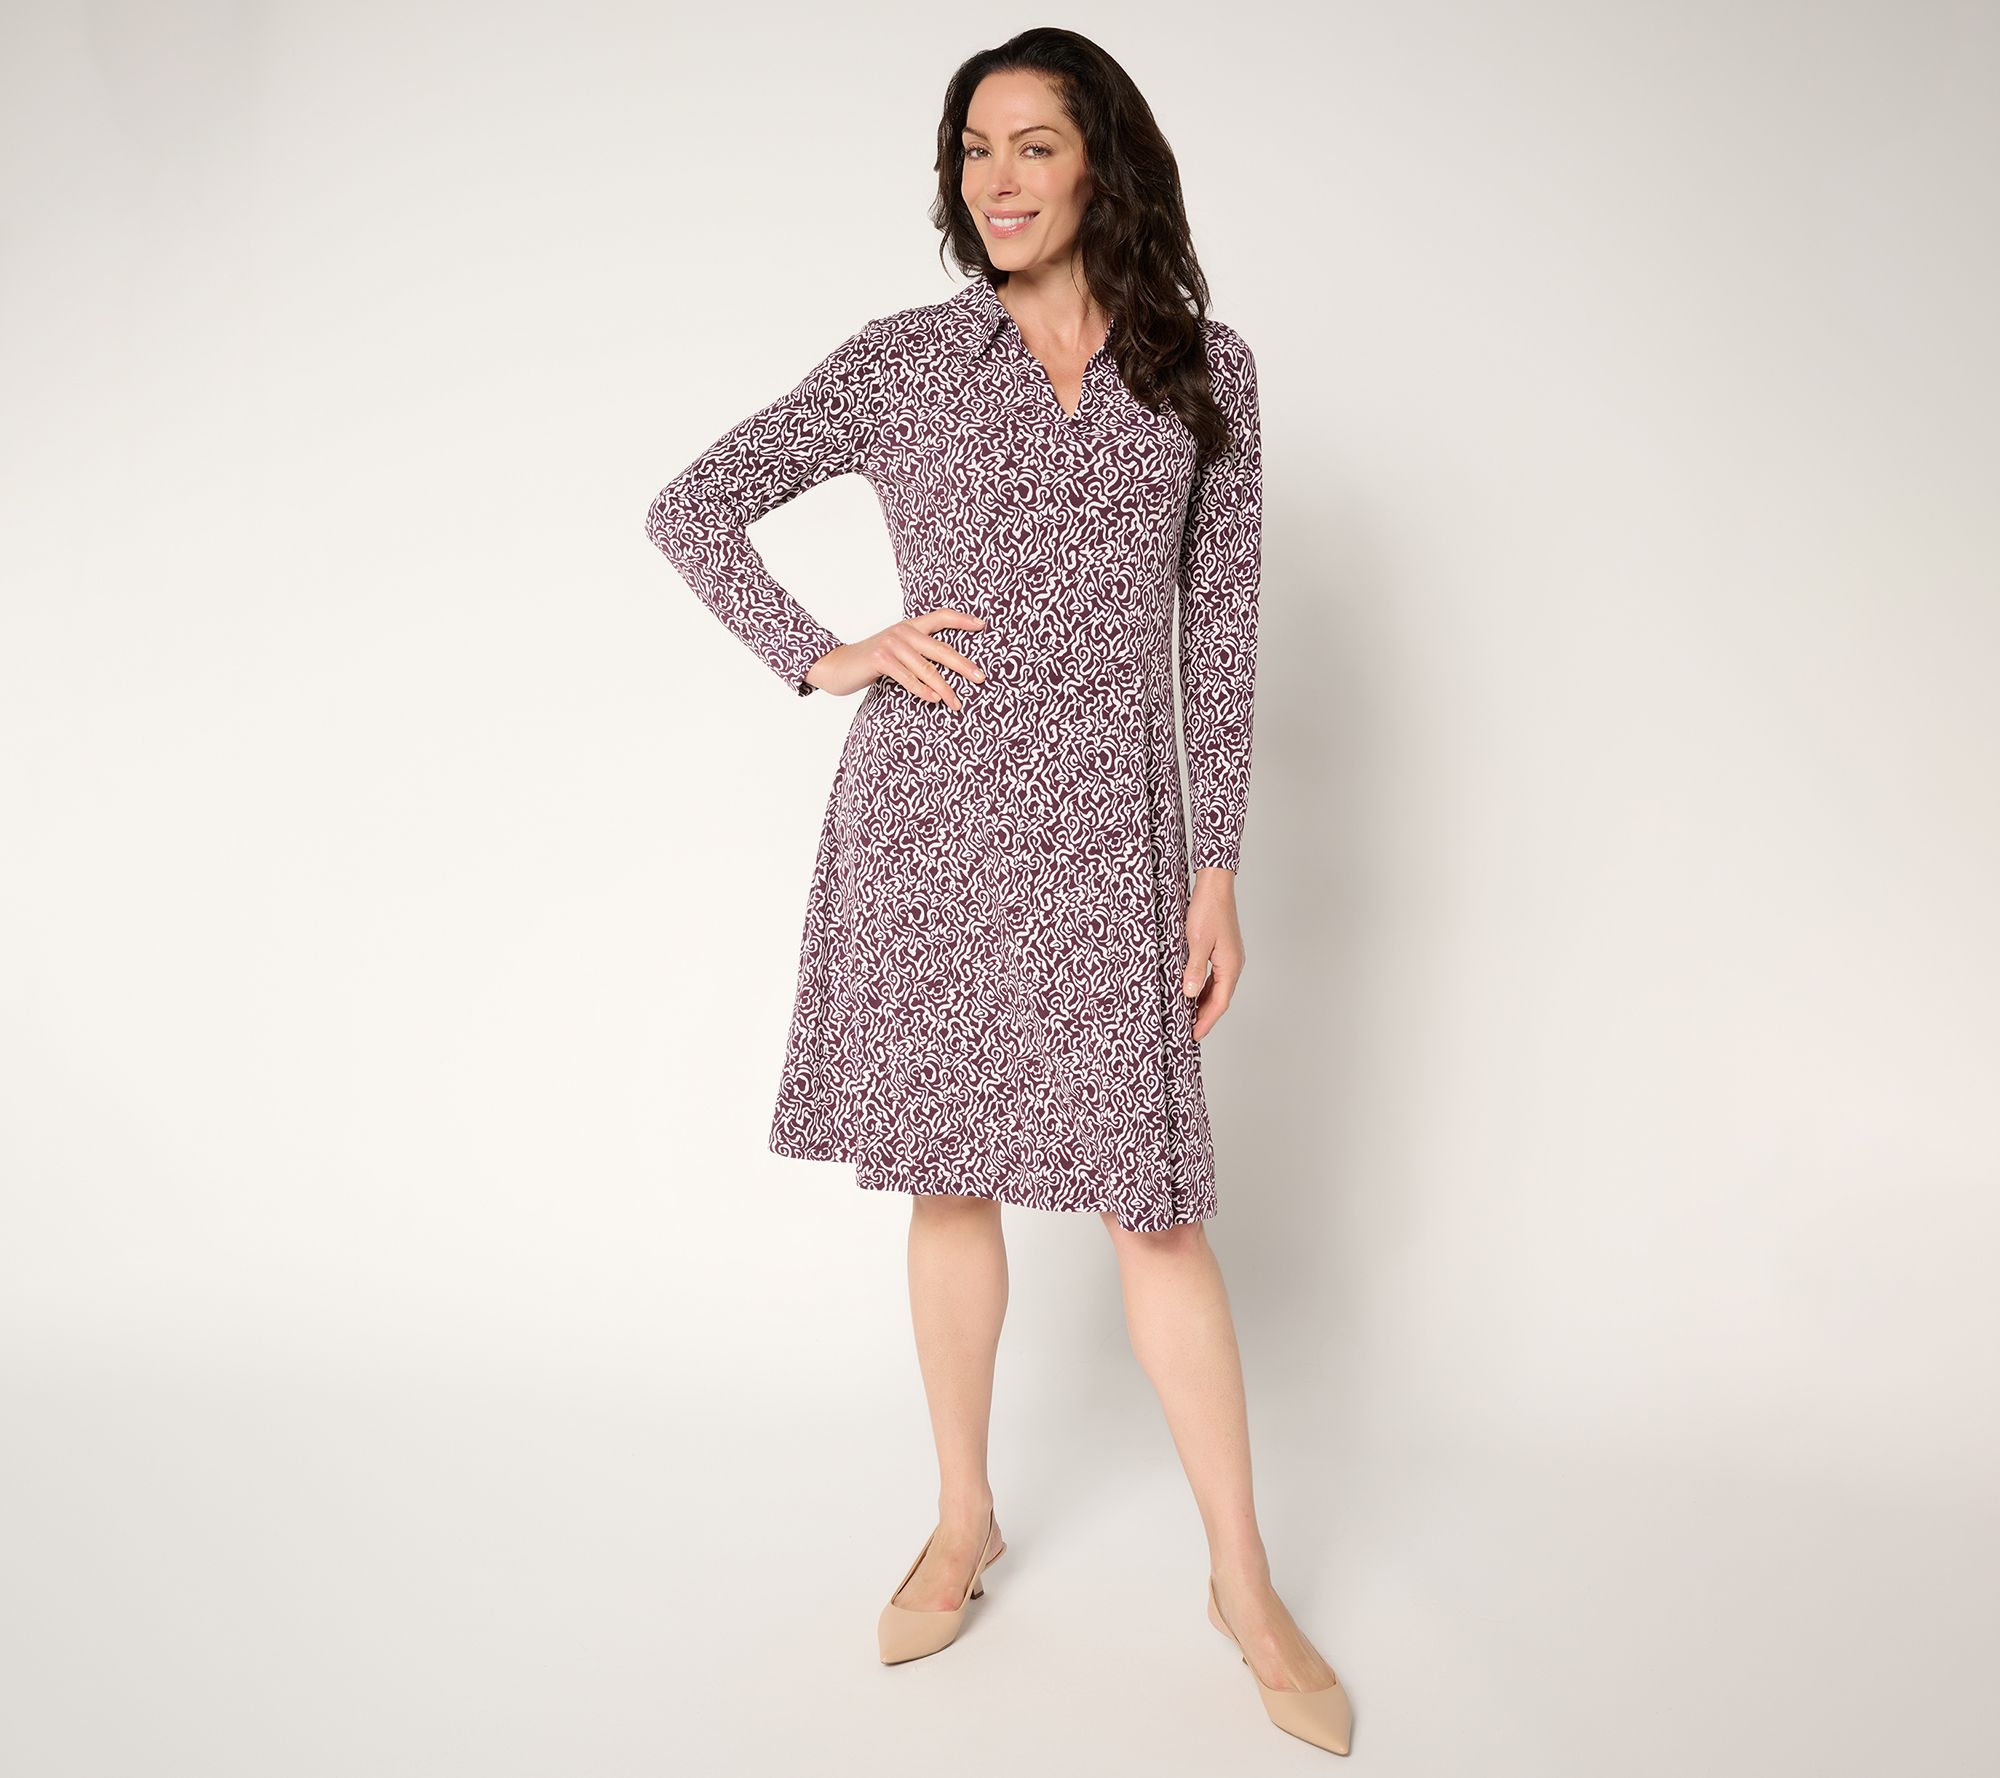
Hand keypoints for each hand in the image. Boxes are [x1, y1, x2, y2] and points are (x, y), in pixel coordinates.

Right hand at [804, 608, 988, 709]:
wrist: (836, 665)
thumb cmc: (871, 662)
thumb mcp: (895, 651)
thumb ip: (917, 653)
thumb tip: (947, 670)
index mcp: (909, 627)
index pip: (941, 616)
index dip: (962, 620)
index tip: (983, 625)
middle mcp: (903, 631)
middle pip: (941, 648)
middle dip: (963, 665)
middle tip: (981, 678)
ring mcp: (891, 644)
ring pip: (926, 668)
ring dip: (944, 688)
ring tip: (957, 703)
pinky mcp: (881, 659)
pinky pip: (908, 677)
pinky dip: (922, 690)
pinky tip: (934, 700)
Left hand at [1182, 868, 1243, 1040]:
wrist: (1215, 886)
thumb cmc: (1207, 910)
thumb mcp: (1197, 942)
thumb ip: (1194, 969)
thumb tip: (1190, 995)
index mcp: (1230, 966)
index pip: (1219, 1003)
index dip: (1206, 1022)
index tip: (1193, 1036)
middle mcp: (1233, 965)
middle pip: (1220, 999)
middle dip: (1204, 1017)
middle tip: (1188, 1032)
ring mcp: (1229, 958)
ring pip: (1217, 989)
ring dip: (1203, 1004)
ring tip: (1188, 1017)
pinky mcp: (1223, 951)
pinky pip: (1214, 977)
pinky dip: (1203, 989)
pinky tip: (1192, 992)